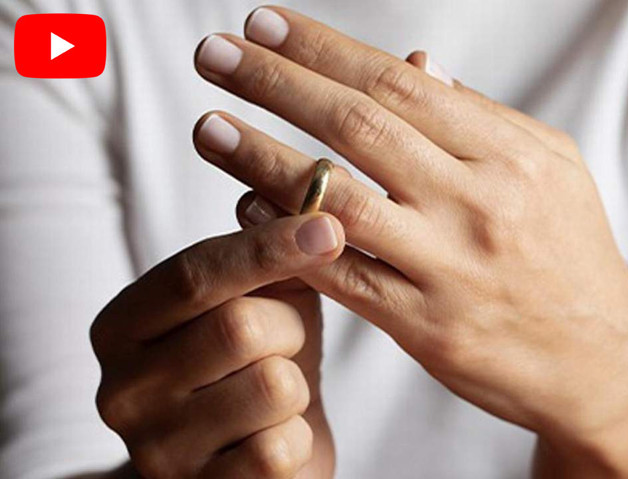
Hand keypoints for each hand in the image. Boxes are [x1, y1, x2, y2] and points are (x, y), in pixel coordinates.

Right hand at [90, 214, 342, 477]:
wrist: (254, 460)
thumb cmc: (259, 364)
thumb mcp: (260, 301)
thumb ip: (271, 249)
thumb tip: (309, 182)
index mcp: (123, 326)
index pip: (195, 274)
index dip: (267, 247)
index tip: (329, 226)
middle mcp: (122, 389)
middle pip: (240, 327)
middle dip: (290, 328)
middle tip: (287, 340)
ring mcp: (155, 449)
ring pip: (272, 385)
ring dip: (298, 385)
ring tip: (280, 394)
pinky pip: (279, 449)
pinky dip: (299, 437)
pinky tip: (278, 438)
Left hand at [192, 7, 627, 476]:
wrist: (597, 359)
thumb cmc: (571, 252)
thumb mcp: (552, 168)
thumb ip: (481, 117)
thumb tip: (417, 65)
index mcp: (509, 156)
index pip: (400, 85)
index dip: (324, 49)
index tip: (264, 24)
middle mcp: (478, 205)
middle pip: (360, 129)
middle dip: (278, 84)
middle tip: (215, 53)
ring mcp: (448, 269)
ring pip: (337, 203)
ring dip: (262, 159)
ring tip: (209, 126)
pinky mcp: (424, 327)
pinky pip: (340, 277)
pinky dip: (288, 241)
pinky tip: (244, 209)